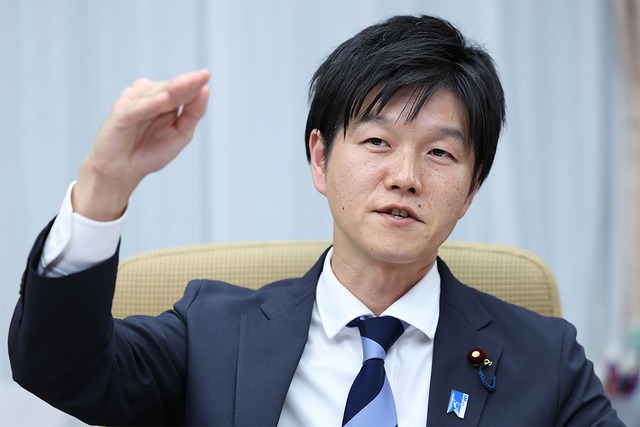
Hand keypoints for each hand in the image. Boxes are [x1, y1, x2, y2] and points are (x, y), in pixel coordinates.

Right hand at [73, 69, 210, 220]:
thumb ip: (193, 114)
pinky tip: (164, 99)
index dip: (195, 83)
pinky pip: (139, 107)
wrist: (122, 171)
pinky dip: (151, 103)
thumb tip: (205, 90)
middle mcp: (149, 96)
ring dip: (172, 89)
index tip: (207, 74)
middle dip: (186, 83)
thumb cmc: (150, 152)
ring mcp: (134, 102)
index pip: (183, 90)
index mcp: (165, 100)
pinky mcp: (121, 113)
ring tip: (187, 82)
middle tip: (202, 75)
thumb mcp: (181, 134)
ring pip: (156, 94)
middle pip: (171, 88)